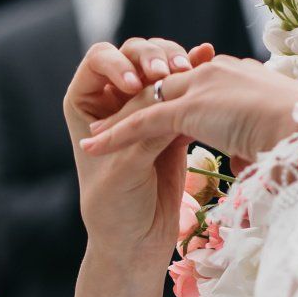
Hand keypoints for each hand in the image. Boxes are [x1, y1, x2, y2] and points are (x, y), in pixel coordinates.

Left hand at [67, 37, 216, 255]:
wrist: (138, 241)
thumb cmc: (115, 208)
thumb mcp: (127, 167)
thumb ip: (148, 132)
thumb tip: (174, 93)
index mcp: (86, 103)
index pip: (100, 60)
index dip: (119, 63)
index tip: (134, 84)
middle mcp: (113, 98)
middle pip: (136, 55)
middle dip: (154, 57)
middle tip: (167, 74)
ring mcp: (145, 108)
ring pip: (164, 68)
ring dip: (180, 64)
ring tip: (193, 68)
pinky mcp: (174, 122)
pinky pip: (187, 92)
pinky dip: (199, 77)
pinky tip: (211, 63)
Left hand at [78, 55, 297, 167]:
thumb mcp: (279, 136)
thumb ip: (258, 139)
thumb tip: (257, 158)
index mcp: (241, 76)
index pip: (196, 83)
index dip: (173, 100)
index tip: (159, 118)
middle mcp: (217, 72)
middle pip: (166, 86)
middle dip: (137, 103)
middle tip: (112, 120)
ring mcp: (203, 86)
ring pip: (148, 101)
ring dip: (119, 120)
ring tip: (94, 138)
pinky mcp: (191, 108)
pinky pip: (142, 121)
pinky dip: (115, 134)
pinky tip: (93, 146)